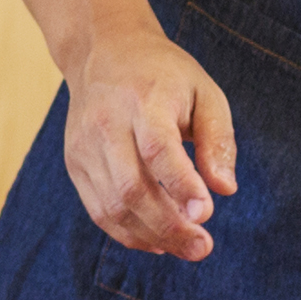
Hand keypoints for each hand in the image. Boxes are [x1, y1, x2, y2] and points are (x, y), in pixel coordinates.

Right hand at [61, 24, 236, 260]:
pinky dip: (129, 233)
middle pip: (131, 188)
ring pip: (112, 207)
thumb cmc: (164, 74)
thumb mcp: (204, 92)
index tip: (206, 214)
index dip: (181, 185)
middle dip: (169, 226)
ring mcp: (84, 146)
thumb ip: (218, 139)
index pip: (157, 150)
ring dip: (152, 236)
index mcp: (142, 100)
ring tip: (187, 247)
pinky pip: (99, 210)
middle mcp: (106, 124)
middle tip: (203, 247)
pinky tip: (158, 241)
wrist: (103, 52)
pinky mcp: (75, 163)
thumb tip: (225, 189)